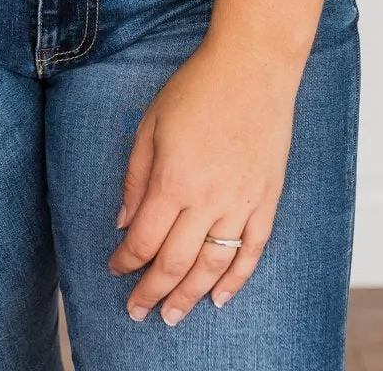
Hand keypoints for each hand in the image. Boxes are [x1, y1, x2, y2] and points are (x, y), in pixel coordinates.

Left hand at [107, 37, 299, 325]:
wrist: (252, 66)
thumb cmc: (197, 87)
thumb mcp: (150, 123)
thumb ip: (135, 176)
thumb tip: (123, 221)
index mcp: (173, 180)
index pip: (144, 240)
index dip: (126, 261)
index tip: (115, 269)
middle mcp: (207, 200)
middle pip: (175, 263)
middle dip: (151, 291)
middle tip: (137, 311)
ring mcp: (241, 202)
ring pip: (212, 267)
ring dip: (189, 296)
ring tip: (172, 315)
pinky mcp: (267, 199)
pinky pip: (252, 251)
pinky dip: (236, 280)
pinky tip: (220, 298)